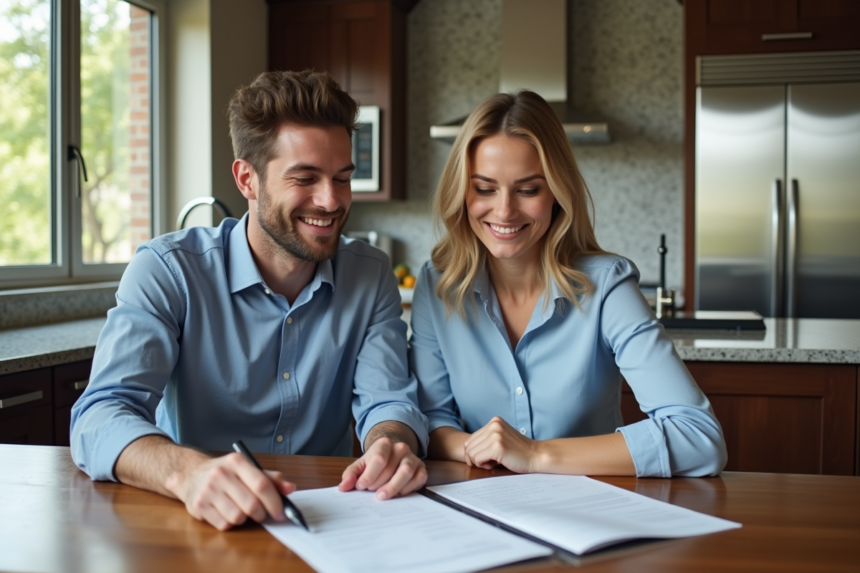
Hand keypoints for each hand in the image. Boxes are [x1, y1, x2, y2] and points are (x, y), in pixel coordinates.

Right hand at [164, 452, 295, 530]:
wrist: (191, 474)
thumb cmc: (225, 473)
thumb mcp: (247, 469)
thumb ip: (270, 479)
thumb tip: (291, 488)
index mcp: (237, 462)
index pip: (261, 484)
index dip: (275, 502)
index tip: (282, 512)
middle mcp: (221, 474)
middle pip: (251, 504)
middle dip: (262, 514)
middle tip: (262, 514)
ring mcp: (208, 491)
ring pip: (238, 517)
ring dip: (245, 519)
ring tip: (242, 510)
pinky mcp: (199, 507)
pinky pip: (224, 525)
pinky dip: (231, 523)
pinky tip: (227, 513)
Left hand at [339, 437, 426, 499]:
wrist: (392, 456)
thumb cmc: (374, 463)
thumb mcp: (360, 466)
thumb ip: (350, 475)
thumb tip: (343, 487)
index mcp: (384, 443)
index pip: (378, 459)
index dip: (369, 475)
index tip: (361, 486)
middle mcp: (400, 448)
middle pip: (390, 468)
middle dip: (378, 483)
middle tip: (371, 491)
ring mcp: (413, 458)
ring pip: (405, 472)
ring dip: (393, 487)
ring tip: (382, 496)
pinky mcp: (421, 469)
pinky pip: (418, 479)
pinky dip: (408, 489)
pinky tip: (398, 493)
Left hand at [464, 416, 539, 472]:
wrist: (536, 456)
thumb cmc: (518, 451)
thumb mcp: (501, 438)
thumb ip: (486, 439)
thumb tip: (466, 448)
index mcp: (494, 421)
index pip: (470, 439)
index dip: (476, 452)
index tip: (488, 457)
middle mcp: (494, 425)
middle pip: (468, 446)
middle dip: (476, 457)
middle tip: (492, 461)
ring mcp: (495, 435)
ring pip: (471, 453)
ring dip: (481, 462)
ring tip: (495, 461)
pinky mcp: (497, 447)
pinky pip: (477, 459)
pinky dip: (484, 465)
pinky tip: (497, 464)